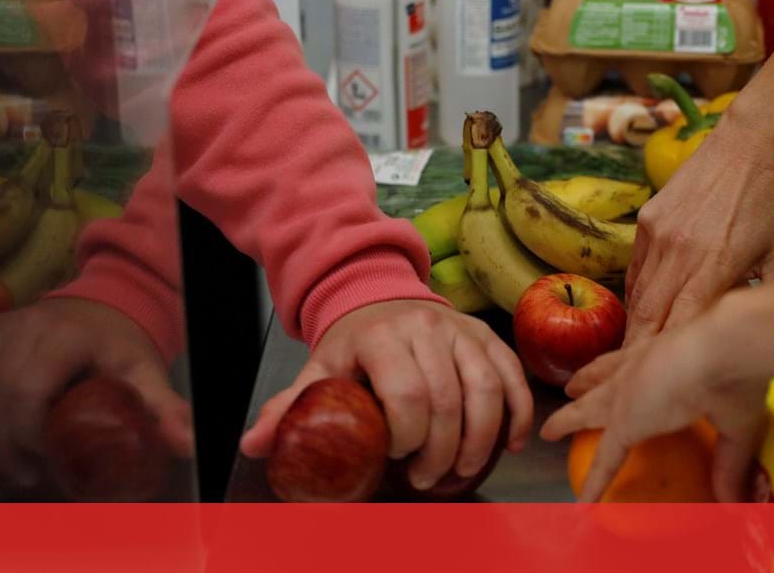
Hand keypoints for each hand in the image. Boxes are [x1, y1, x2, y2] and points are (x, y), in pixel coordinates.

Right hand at [0, 298, 191, 489]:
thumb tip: (187, 445)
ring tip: (4, 472)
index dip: (26, 433)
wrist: (99, 307)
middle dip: (4, 445)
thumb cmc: (120, 345)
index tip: (45, 465)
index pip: (27, 387)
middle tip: (26, 478)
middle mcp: (22, 327)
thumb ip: (163, 408)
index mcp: (64, 334)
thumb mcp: (145, 370)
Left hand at [241, 300, 533, 491]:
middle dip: (441, 451)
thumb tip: (256, 445)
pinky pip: (513, 377)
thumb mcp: (319, 368)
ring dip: (479, 441)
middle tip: (425, 478)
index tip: (394, 457)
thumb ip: (292, 406)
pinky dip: (517, 414)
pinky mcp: (487, 336)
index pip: (408, 395)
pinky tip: (510, 445)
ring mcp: (461, 330)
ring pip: (487, 390)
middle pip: (448, 400)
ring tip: (460, 470)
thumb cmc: (351, 343)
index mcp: (380, 337)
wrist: (377, 294)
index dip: (408, 437)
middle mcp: (426, 327)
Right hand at [540, 294, 768, 502]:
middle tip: (547, 431)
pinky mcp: (652, 338)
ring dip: (582, 384)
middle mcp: (625, 389)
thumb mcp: (735, 429)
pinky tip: (613, 360)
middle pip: (587, 409)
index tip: (582, 506)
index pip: (607, 457)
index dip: (594, 483)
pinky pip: (619, 352)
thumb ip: (729, 466)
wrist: (732, 331)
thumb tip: (732, 505)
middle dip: (566, 422)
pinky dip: (608, 361)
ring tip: (570, 388)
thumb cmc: (731, 384)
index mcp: (635, 418)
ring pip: (598, 374)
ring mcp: (636, 359)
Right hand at [567, 122, 773, 398]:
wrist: (746, 146)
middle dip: (638, 355)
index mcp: (715, 266)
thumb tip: (751, 338)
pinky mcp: (646, 222)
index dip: (665, 359)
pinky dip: (638, 294)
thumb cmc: (771, 206)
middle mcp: (678, 253)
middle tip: (630, 386)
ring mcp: (657, 236)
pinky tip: (642, 313)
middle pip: (649, 316)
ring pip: (638, 294)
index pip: (680, 324)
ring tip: (630, 360)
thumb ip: (764, 298)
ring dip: (636, 327)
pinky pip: (636, 269)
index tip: (656, 387)